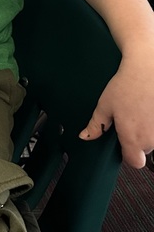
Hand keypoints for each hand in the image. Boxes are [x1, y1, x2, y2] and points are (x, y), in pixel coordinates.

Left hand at [80, 52, 153, 168]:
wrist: (148, 69)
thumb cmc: (126, 86)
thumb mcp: (105, 105)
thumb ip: (96, 125)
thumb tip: (85, 137)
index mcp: (133, 138)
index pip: (134, 162)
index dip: (128, 154)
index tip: (123, 143)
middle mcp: (151, 138)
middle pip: (144, 149)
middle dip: (137, 139)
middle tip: (130, 118)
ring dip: (148, 130)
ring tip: (140, 111)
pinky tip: (149, 109)